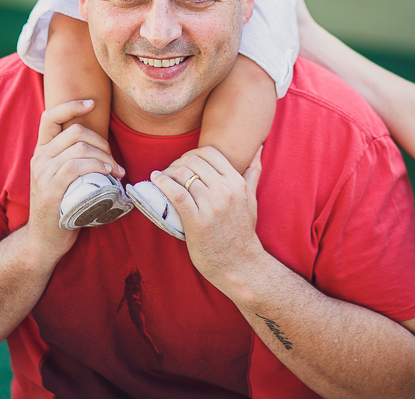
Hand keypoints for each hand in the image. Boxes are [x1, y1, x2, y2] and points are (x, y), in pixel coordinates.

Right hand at [28, 99, 123, 258]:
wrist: (43, 241)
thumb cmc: (61, 208)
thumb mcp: (62, 178)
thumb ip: (73, 159)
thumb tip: (102, 146)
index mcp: (42, 152)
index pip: (51, 116)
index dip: (72, 105)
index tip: (92, 102)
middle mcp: (39, 159)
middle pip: (75, 132)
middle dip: (102, 141)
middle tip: (115, 161)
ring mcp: (43, 174)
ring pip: (79, 148)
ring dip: (105, 156)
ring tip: (117, 171)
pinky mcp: (50, 191)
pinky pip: (75, 166)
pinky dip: (97, 165)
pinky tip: (108, 173)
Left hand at [151, 146, 265, 286]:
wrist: (241, 265)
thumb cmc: (243, 232)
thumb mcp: (252, 200)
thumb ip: (253, 173)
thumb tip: (258, 149)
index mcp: (237, 182)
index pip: (208, 152)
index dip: (192, 154)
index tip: (184, 164)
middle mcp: (225, 190)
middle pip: (192, 161)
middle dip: (177, 163)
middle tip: (170, 173)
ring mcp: (212, 205)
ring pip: (182, 174)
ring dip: (167, 173)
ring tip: (161, 178)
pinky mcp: (198, 221)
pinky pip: (176, 193)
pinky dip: (162, 182)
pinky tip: (155, 179)